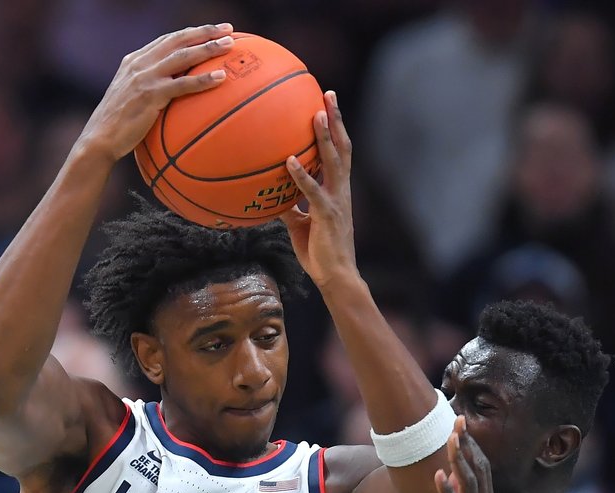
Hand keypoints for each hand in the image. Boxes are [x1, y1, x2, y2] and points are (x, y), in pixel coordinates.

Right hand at [77, 24, 234, 162]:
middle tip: (228, 29)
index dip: (191, 33)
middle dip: (204, 32)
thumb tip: (174, 95)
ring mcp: (144, 78)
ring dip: (208, 48)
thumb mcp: (131, 98)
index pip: (167, 40)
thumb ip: (149, 89)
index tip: (212, 30)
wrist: (99, 139)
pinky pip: (182, 84)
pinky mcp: (150, 95)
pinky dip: (203, 79)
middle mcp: (139, 64)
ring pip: (182, 56)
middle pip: (177, 40)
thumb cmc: (117, 126)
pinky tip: (221, 78)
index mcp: (135, 61)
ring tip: (229, 45)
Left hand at [282, 90, 356, 288]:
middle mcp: (341, 190)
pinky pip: (312, 191)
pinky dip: (301, 175)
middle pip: (342, 147)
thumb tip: (272, 195)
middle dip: (336, 120)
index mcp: (337, 190)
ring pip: (333, 162)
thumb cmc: (319, 252)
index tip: (327, 104)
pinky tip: (288, 161)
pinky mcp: (327, 215)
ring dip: (324, 137)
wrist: (336, 277)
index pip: (339, 152)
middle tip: (328, 94)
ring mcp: (336, 201)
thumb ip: (290, 207)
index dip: (335, 128)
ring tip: (315, 114)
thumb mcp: (300, 225)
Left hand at [427, 419, 495, 492]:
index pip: (481, 469)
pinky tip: (438, 475)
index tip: (461, 423)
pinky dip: (447, 492)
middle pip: (477, 471)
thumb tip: (451, 474)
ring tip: (452, 439)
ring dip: (459, 461)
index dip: (472, 445)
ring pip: (468, 486)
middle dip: (467, 445)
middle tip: (458, 421)